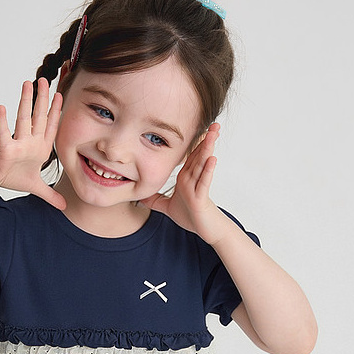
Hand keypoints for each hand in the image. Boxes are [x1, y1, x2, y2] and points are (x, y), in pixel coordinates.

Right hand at [0, 78, 65, 210]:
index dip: (57, 112)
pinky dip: (2, 122)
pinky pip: (3, 134)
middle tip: (47, 79)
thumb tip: (64, 207)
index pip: (51, 126)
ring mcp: (17, 143)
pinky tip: (1, 107)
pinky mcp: (5, 149)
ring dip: (25, 101)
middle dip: (43, 98)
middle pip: (38, 116)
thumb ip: (51, 195)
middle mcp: (29, 141)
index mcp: (40, 147)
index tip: (61, 96)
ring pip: (23, 119)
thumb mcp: (36, 188)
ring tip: (27, 83)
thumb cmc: (12, 176)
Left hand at [141, 123, 220, 237]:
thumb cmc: (191, 217)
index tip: (194, 125)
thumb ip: (155, 201)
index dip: (192, 140)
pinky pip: (204, 182)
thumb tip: (140, 197)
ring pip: (203, 164)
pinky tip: (212, 159)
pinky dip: (208, 171)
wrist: (205, 231)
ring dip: (208, 148)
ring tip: (213, 133)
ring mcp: (198, 187)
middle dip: (205, 138)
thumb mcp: (167, 207)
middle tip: (212, 122)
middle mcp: (193, 179)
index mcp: (186, 178)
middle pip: (198, 154)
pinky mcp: (201, 198)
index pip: (189, 155)